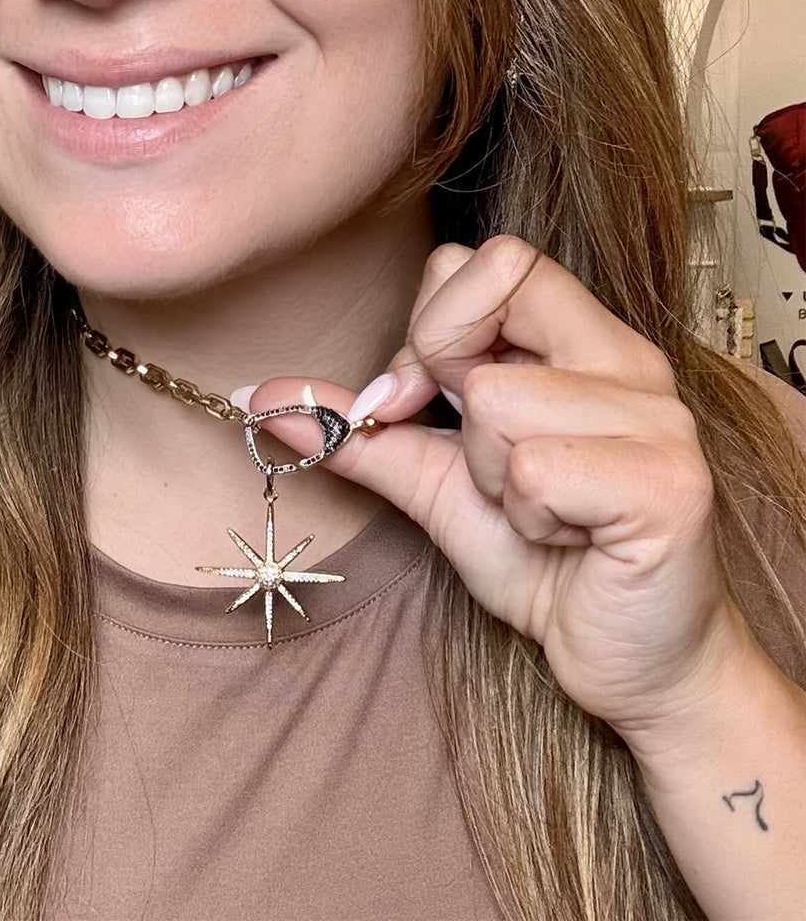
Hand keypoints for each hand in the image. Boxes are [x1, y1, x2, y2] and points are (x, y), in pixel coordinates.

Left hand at [246, 234, 744, 742]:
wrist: (629, 665)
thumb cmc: (541, 561)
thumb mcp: (433, 482)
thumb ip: (357, 431)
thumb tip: (253, 398)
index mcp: (583, 344)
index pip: (488, 257)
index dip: (431, 324)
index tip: (416, 403)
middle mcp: (630, 362)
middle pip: (502, 275)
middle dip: (447, 371)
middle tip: (483, 455)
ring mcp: (659, 419)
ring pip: (496, 396)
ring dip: (489, 475)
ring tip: (538, 512)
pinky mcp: (669, 485)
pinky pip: (534, 469)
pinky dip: (526, 517)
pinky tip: (567, 540)